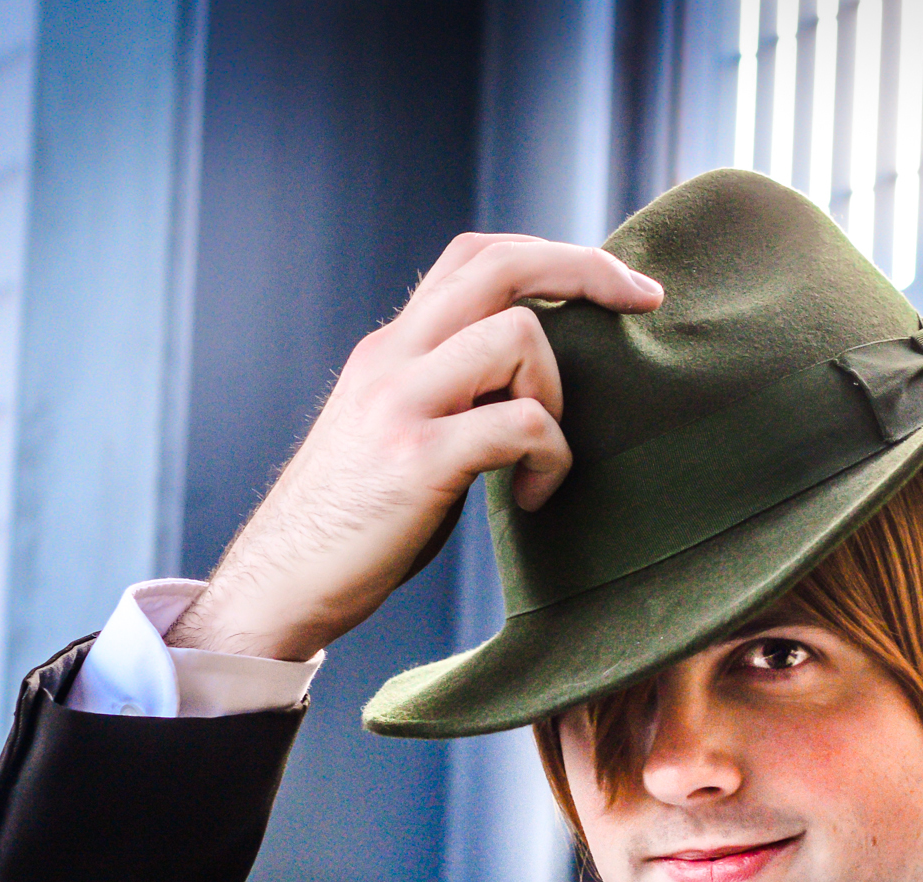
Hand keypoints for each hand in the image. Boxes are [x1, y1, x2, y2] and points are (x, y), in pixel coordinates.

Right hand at [170, 234, 663, 660]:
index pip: (473, 257)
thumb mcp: (395, 435)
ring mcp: (401, 404)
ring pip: (517, 335)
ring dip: (557, 395)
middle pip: (499, 264)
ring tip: (544, 458)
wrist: (279, 586)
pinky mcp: (417, 458)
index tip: (618, 284)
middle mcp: (392, 359)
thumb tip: (529, 386)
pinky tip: (534, 497)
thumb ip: (447, 396)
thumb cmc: (351, 527)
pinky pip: (521, 424)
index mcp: (391, 349)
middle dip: (587, 269)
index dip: (552, 254)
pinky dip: (550, 458)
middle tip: (643, 302)